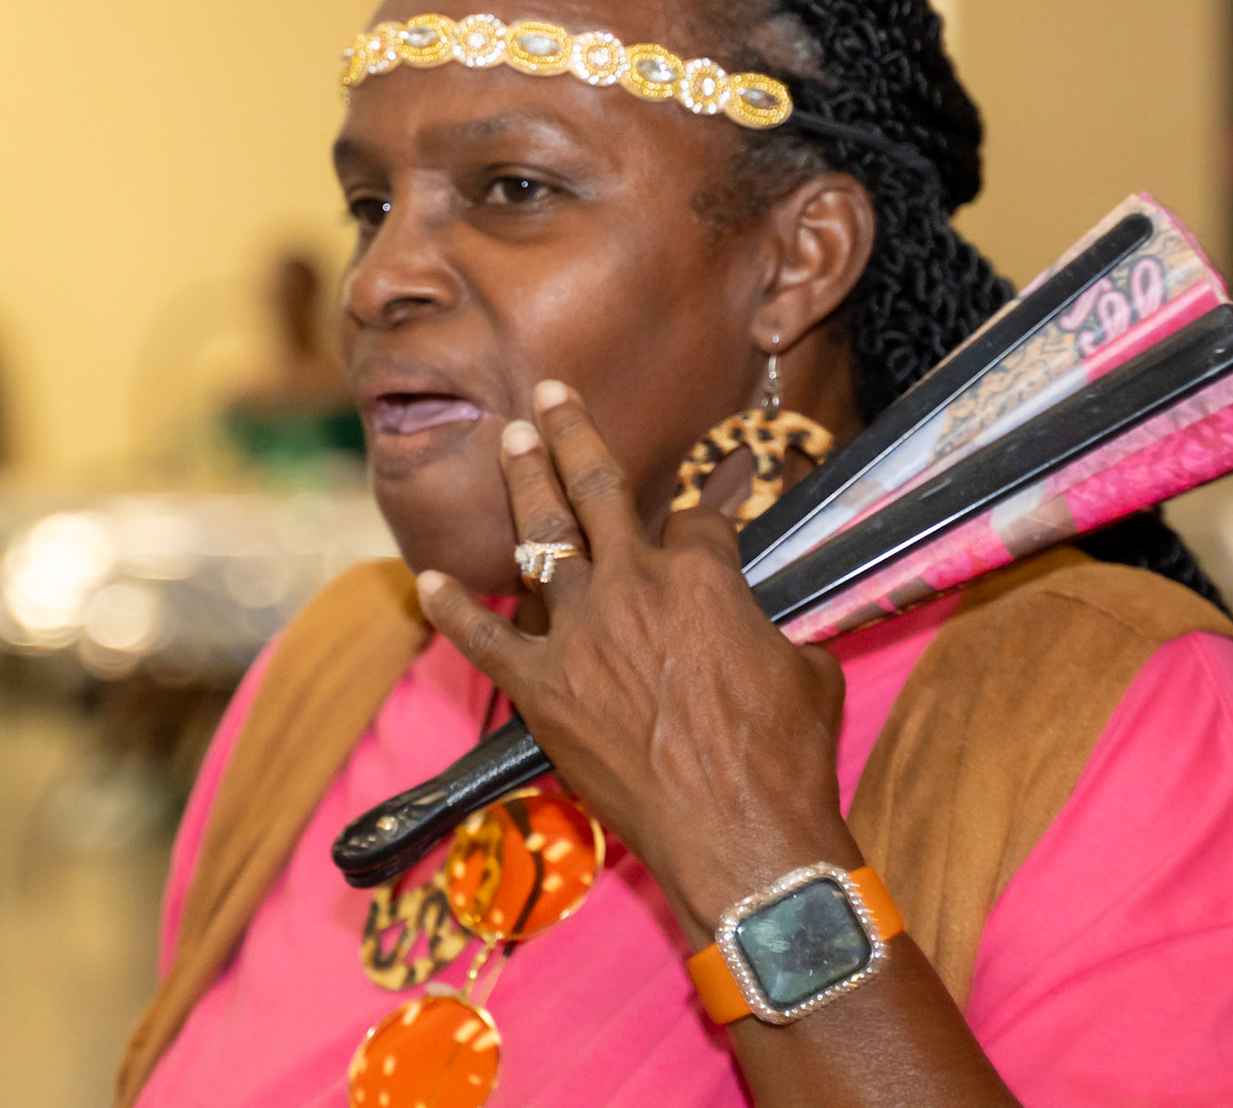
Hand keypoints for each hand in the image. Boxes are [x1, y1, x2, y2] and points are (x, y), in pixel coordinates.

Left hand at [414, 379, 862, 935]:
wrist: (741, 837)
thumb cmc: (786, 759)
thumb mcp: (807, 670)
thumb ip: (773, 631)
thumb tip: (767, 631)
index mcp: (704, 575)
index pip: (697, 518)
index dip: (709, 506)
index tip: (712, 500)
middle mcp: (633, 586)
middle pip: (597, 487)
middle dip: (572, 432)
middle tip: (550, 395)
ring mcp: (579, 633)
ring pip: (540, 537)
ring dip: (522, 484)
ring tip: (510, 442)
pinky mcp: (541, 688)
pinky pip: (483, 638)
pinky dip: (452, 610)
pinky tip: (425, 581)